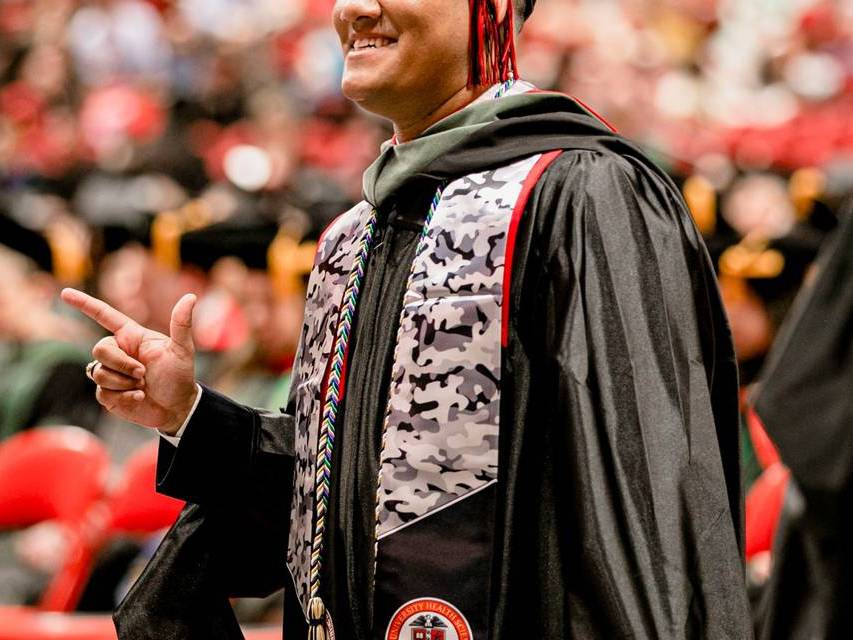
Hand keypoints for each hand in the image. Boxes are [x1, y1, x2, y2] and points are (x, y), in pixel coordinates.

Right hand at [61, 288, 198, 434]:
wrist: (177, 407)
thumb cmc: (180, 375)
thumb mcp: (182, 350)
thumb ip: (181, 324)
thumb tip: (190, 297)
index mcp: (132, 337)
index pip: (104, 315)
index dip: (85, 304)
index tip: (66, 293)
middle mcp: (118, 352)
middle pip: (99, 349)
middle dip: (121, 363)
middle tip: (142, 373)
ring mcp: (111, 373)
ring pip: (98, 372)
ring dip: (123, 382)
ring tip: (142, 386)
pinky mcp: (107, 393)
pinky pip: (102, 393)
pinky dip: (123, 397)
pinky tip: (139, 398)